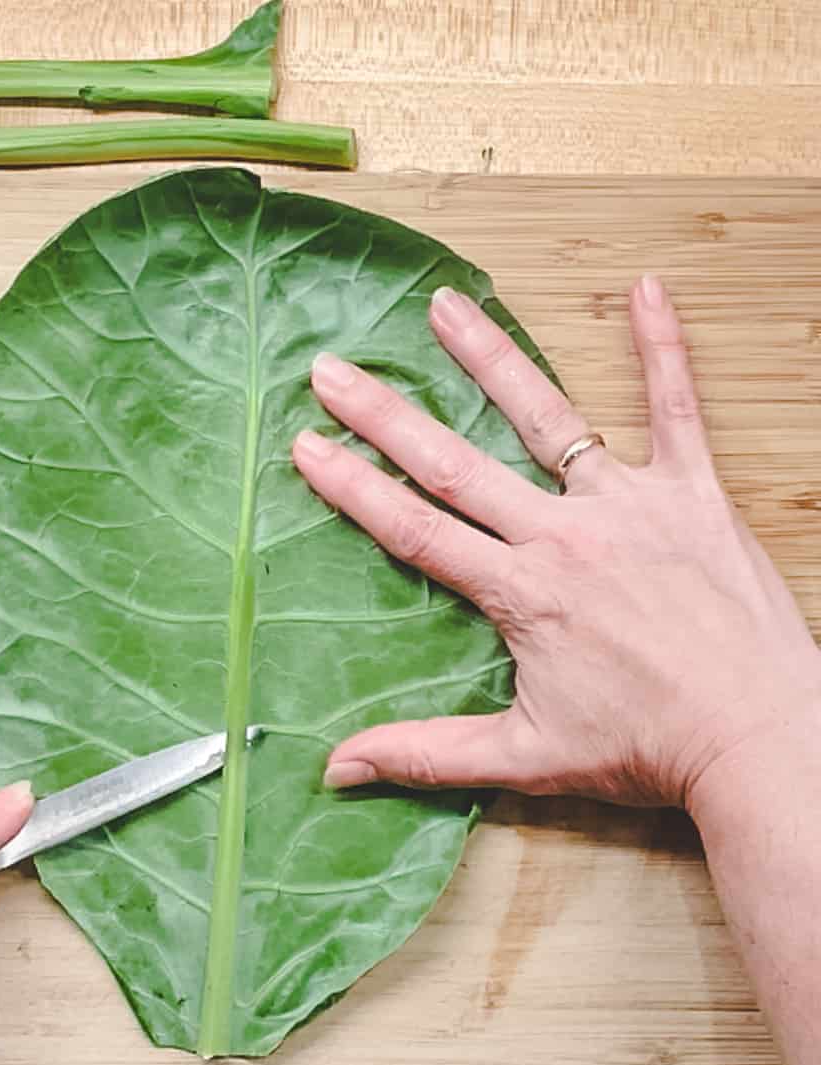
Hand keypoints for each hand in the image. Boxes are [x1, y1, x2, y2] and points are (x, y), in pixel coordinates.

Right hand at [292, 276, 820, 813]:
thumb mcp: (526, 759)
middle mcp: (564, 535)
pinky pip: (679, 410)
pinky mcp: (693, 495)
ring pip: (547, 417)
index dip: (353, 487)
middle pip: (456, 463)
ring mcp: (630, 506)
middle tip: (332, 368)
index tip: (307, 444)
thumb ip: (426, 755)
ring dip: (491, 358)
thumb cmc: (646, 750)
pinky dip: (663, 349)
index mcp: (521, 592)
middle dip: (386, 414)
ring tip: (445, 305)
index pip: (415, 529)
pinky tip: (648, 290)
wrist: (760, 739)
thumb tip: (337, 770)